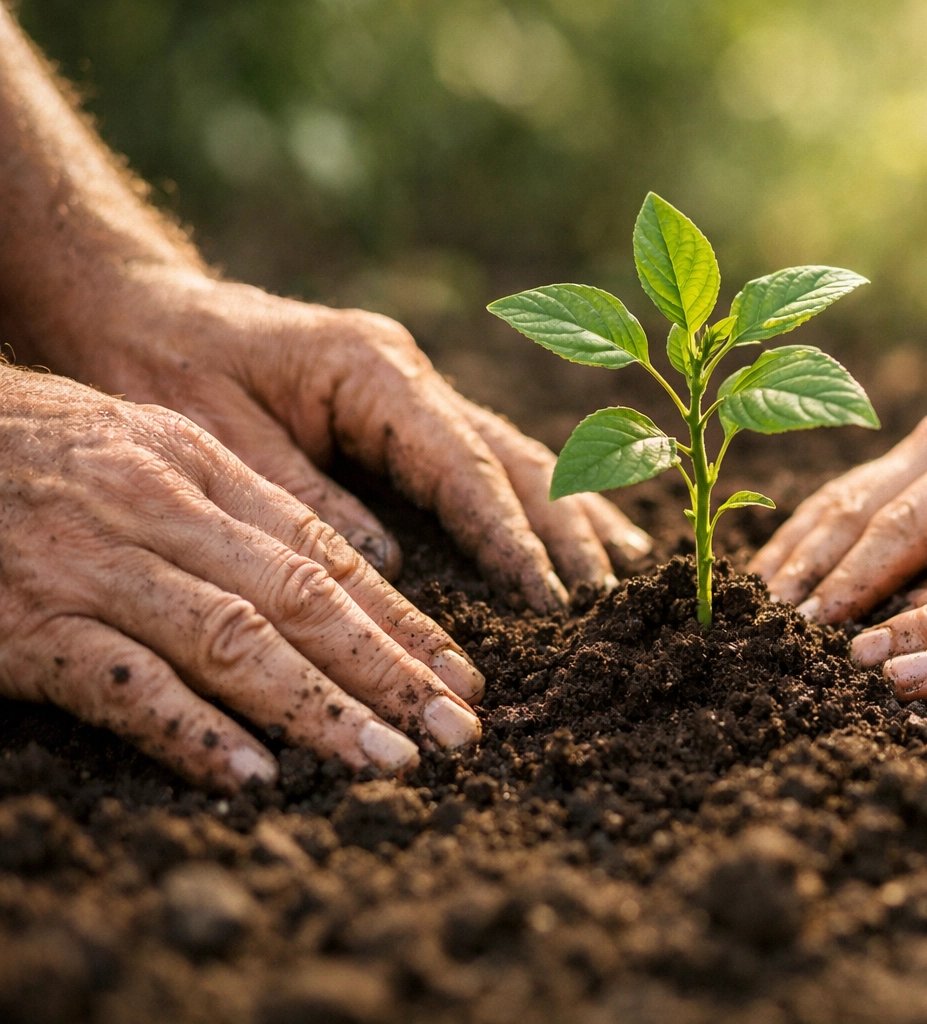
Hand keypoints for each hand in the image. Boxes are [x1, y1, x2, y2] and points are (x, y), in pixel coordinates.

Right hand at [0, 366, 489, 790]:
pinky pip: (122, 683)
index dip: (402, 619)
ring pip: (233, 639)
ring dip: (320, 707)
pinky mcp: (22, 623)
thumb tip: (339, 566)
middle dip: (392, 670)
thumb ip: (233, 502)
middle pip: (303, 598)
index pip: (327, 551)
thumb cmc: (25, 444)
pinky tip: (250, 773)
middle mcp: (159, 508)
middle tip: (460, 729)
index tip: (462, 673)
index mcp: (198, 465)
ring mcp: (91, 565)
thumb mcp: (140, 443)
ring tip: (389, 759)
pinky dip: (190, 729)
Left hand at [28, 264, 649, 610]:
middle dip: (564, 528)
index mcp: (369, 369)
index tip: (550, 598)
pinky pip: (485, 460)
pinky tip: (581, 529)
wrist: (131, 301)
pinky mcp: (402, 411)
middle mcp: (406, 374)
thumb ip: (301, 496)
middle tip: (607, 599)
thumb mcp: (210, 432)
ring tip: (623, 567)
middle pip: (510, 457)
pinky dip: (536, 500)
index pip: (462, 464)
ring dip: (570, 510)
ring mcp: (410, 389)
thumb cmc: (158, 360)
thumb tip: (388, 569)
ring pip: (513, 454)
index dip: (510, 535)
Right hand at [750, 378, 926, 622]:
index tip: (814, 630)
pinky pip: (852, 495)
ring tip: (755, 608)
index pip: (905, 524)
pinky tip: (779, 572)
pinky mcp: (918, 451)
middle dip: (809, 573)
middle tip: (764, 631)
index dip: (855, 580)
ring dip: (797, 554)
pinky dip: (811, 534)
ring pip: (842, 498)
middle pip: (858, 510)